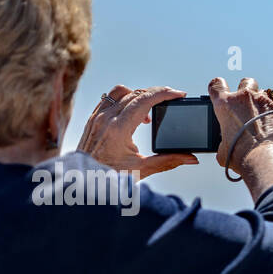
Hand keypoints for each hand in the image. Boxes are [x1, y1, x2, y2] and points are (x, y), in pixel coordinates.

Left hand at [76, 84, 199, 177]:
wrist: (82, 182)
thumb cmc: (108, 178)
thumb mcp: (141, 170)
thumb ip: (168, 161)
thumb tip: (191, 158)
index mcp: (118, 129)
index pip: (144, 100)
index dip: (164, 93)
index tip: (178, 94)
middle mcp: (106, 119)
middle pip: (136, 93)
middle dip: (156, 93)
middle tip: (171, 100)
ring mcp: (97, 117)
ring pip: (121, 91)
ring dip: (138, 95)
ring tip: (147, 114)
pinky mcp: (92, 119)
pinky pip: (108, 98)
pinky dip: (123, 99)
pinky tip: (131, 114)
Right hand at [209, 76, 272, 171]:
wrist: (265, 160)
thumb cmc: (242, 156)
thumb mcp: (222, 150)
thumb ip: (223, 140)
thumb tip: (226, 145)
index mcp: (225, 105)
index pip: (217, 85)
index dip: (217, 87)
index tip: (220, 92)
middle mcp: (244, 98)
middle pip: (244, 82)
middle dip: (245, 91)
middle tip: (245, 105)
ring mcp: (263, 101)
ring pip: (262, 93)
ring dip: (260, 103)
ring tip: (260, 119)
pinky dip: (272, 115)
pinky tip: (270, 128)